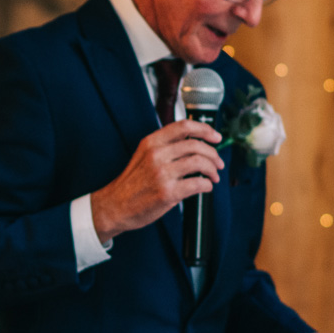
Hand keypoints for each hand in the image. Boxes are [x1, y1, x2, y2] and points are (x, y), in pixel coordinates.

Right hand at [89, 119, 224, 242]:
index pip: (184, 126)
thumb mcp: (143, 155)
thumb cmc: (132, 183)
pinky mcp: (167, 192)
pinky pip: (197, 184)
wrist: (115, 205)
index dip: (205, 129)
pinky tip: (205, 187)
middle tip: (218, 163)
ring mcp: (162, 173)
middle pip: (196, 145)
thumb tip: (194, 143)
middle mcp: (157, 155)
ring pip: (199, 162)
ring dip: (212, 169)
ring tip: (214, 176)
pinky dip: (207, 185)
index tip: (216, 137)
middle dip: (213, 154)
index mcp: (151, 142)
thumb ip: (165, 146)